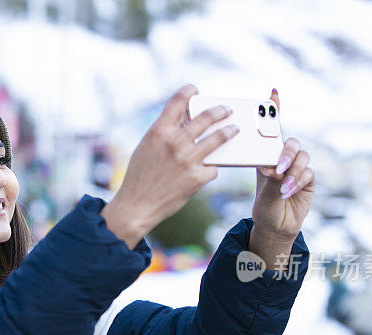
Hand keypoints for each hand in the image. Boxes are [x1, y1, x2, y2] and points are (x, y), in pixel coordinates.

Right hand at [102, 84, 238, 248]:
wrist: (137, 205)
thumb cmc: (139, 176)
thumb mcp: (146, 146)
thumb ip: (164, 131)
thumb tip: (183, 119)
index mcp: (159, 130)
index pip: (179, 99)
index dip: (190, 90)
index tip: (196, 90)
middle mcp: (175, 142)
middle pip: (206, 116)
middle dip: (220, 110)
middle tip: (226, 110)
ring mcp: (188, 159)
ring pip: (218, 138)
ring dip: (229, 131)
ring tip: (234, 129)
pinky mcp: (197, 177)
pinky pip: (213, 167)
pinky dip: (211, 167)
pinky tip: (209, 168)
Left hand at [254, 88, 314, 239]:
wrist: (276, 226)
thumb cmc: (265, 206)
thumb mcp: (263, 192)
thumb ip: (270, 178)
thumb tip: (275, 168)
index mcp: (268, 156)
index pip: (273, 130)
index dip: (274, 110)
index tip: (272, 93)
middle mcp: (284, 158)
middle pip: (291, 142)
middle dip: (286, 152)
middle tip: (278, 166)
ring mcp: (298, 168)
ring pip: (303, 157)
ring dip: (293, 170)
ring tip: (282, 184)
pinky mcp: (309, 179)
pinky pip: (308, 173)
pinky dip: (298, 181)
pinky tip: (287, 191)